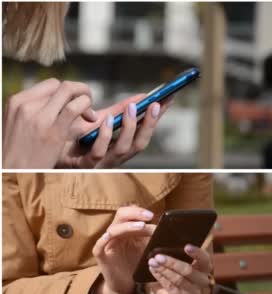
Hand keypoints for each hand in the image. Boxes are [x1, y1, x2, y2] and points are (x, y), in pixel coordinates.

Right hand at [2, 78, 97, 167]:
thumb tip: (57, 105)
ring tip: (91, 115)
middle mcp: (26, 104)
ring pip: (69, 90)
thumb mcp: (17, 124)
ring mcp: (39, 116)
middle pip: (61, 85)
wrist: (11, 172)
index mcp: (17, 101)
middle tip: (87, 106)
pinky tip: (91, 119)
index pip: (51, 84)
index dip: (67, 92)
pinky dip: (87, 108)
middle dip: (80, 92)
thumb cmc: (17, 152)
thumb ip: (33, 111)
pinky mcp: (53, 130)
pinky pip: (74, 108)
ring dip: (86, 99)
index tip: (74, 103)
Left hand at [56, 94, 173, 167]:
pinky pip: (98, 152)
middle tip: (156, 104)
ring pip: (123, 149)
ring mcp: (101, 162)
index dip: (158, 116)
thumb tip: (142, 96)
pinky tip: (106, 120)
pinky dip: (104, 136)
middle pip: (140, 143)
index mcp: (123, 146)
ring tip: (132, 108)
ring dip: (129, 127)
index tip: (169, 98)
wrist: (47, 149)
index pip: (146, 131)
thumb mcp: (101, 120)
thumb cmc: (74, 136)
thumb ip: (121, 111)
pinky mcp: (83, 164)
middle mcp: (116, 157)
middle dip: (150, 124)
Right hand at [92, 206, 155, 293]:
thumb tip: (162, 226)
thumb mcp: (147, 248)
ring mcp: (107, 243)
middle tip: (149, 216)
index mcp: (127, 228)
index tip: (153, 216)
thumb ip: (152, 236)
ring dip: (128, 226)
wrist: (126, 284)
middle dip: (135, 213)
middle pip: (121, 215)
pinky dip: (103, 239)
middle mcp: (116, 232)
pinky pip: (99, 245)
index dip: (140, 212)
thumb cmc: (136, 263)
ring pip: (113, 228)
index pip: (131, 212)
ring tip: (141, 226)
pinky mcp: (101, 255)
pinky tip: (109, 236)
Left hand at [145, 244, 211, 293]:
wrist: (175, 291)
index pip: (204, 259)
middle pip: (188, 271)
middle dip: (172, 262)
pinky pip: (170, 287)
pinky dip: (160, 277)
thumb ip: (179, 248)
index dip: (197, 253)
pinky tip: (153, 269)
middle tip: (158, 256)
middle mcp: (202, 279)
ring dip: (164, 269)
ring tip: (152, 261)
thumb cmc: (179, 268)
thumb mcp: (182, 257)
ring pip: (178, 280)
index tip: (186, 246)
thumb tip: (165, 233)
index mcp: (205, 266)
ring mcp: (194, 291)